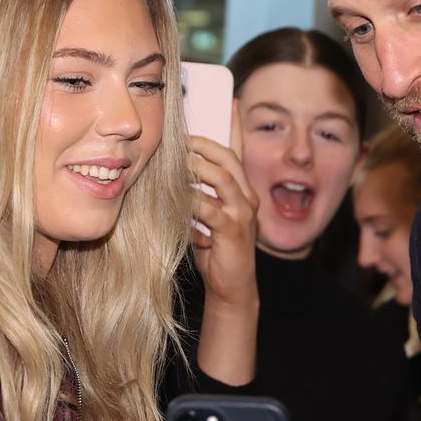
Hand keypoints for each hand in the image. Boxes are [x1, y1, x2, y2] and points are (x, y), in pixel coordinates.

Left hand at [187, 135, 258, 312]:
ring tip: (174, 163)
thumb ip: (201, 197)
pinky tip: (173, 199)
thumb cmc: (216, 251)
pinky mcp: (232, 232)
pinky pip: (209, 209)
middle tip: (178, 142)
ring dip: (197, 168)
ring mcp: (242, 215)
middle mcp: (247, 200)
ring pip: (223, 179)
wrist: (232, 286)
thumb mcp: (210, 218)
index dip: (212, 141)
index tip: (187, 134)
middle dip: (203, 147)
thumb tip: (172, 176)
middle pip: (228, 161)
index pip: (232, 157)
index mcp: (243, 193)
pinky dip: (190, 201)